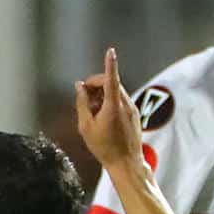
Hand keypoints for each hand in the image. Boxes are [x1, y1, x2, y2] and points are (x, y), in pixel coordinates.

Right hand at [74, 47, 145, 172]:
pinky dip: (110, 101)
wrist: (126, 162)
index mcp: (113, 105)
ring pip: (115, 91)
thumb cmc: (104, 147)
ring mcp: (132, 108)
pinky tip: (103, 117)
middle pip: (110, 83)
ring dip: (102, 94)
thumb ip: (82, 104)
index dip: (109, 64)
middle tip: (84, 98)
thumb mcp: (86, 126)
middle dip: (96, 85)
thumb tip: (79, 87)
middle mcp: (125, 103)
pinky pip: (121, 100)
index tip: (110, 51)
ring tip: (92, 112)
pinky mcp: (134, 114)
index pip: (111, 78)